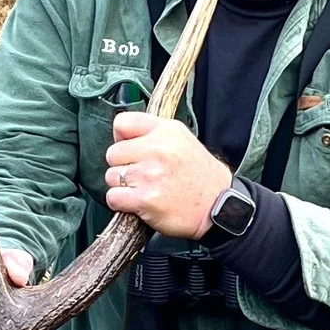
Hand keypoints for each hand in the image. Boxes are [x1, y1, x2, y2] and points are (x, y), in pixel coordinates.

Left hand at [106, 112, 230, 240]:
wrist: (218, 206)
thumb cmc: (200, 175)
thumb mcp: (183, 139)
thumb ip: (154, 132)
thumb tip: (121, 135)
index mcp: (166, 131)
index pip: (122, 123)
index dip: (121, 139)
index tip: (130, 150)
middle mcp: (158, 149)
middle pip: (113, 153)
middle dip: (122, 166)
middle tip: (140, 174)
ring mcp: (151, 175)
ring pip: (111, 176)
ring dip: (122, 186)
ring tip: (142, 189)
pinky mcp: (146, 199)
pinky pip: (113, 197)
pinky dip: (121, 202)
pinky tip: (137, 202)